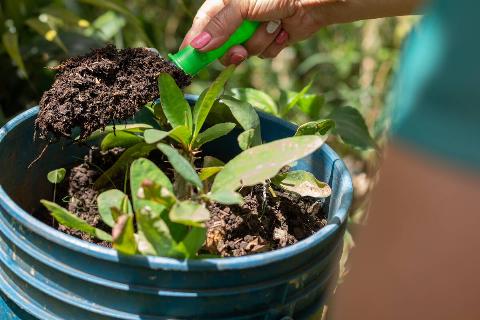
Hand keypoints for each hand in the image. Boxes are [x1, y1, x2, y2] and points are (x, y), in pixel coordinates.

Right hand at [180, 0, 337, 64]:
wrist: (319, 0)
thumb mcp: (245, 5)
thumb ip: (221, 24)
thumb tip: (198, 46)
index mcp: (227, 1)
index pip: (204, 23)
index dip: (195, 42)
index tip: (187, 59)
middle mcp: (239, 15)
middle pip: (222, 44)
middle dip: (233, 50)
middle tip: (240, 53)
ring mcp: (255, 28)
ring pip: (245, 51)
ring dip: (260, 43)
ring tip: (274, 26)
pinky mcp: (272, 39)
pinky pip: (263, 54)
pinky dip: (273, 46)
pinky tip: (283, 31)